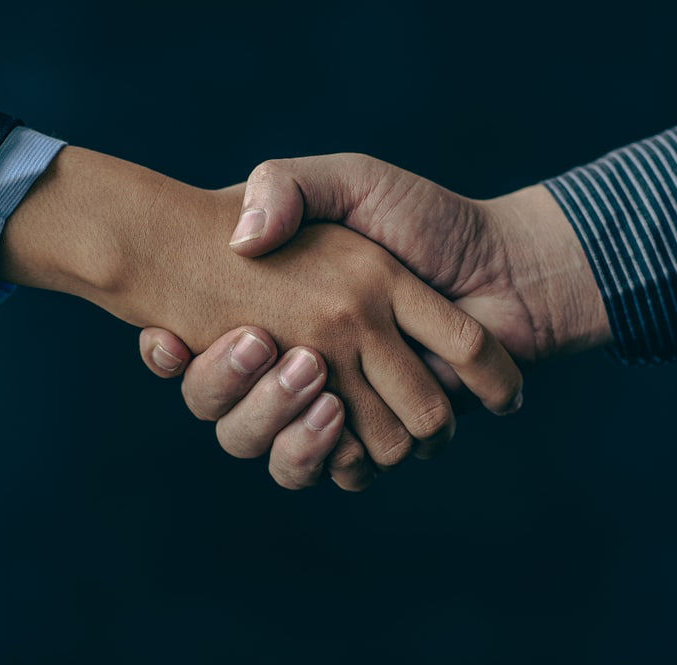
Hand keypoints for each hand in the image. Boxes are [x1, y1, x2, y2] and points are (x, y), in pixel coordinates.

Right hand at [140, 154, 611, 476]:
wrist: (509, 267)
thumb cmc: (427, 218)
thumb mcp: (350, 180)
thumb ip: (286, 186)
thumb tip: (241, 238)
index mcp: (270, 313)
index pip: (190, 351)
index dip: (167, 356)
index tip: (168, 335)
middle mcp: (289, 366)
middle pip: (220, 411)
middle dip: (229, 388)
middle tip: (265, 344)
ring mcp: (333, 407)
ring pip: (266, 448)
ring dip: (277, 418)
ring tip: (312, 375)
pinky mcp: (377, 438)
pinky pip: (333, 470)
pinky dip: (331, 453)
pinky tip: (334, 412)